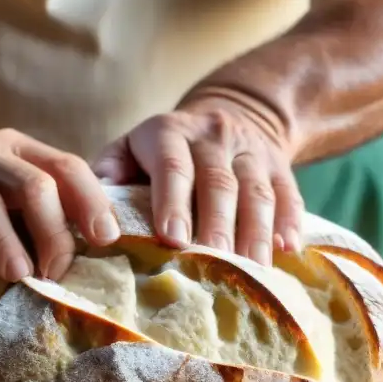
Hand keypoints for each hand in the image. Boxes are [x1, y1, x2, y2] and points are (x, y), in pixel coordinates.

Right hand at [0, 129, 119, 280]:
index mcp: (11, 148)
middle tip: (56, 274)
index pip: (65, 166)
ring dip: (5, 245)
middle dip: (53, 233)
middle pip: (31, 185)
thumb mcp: (2, 205)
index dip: (91, 202)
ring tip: (19, 278)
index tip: (107, 240)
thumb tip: (97, 256)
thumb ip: (41, 217)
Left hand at [93, 94, 302, 265]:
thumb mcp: (131, 145)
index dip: (173, 201)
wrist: (230, 112)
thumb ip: (111, 171)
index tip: (173, 239)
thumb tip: (91, 205)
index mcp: (169, 132)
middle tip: (216, 263)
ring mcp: (251, 151)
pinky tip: (289, 249)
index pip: (172, 165)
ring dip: (257, 232)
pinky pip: (289, 193)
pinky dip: (290, 222)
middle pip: (219, 183)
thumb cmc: (164, 149)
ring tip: (254, 269)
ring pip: (257, 192)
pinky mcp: (280, 166)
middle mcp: (213, 136)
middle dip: (217, 224)